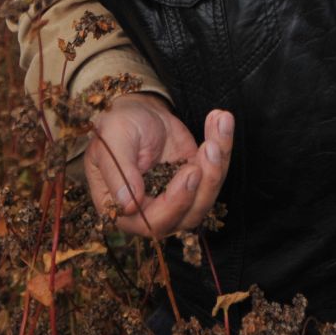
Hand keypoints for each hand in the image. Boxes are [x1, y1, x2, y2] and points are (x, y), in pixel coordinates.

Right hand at [82, 94, 233, 238]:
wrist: (135, 112)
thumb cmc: (115, 128)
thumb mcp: (112, 142)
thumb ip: (118, 172)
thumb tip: (128, 203)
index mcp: (124, 211)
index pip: (153, 222)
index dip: (176, 202)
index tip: (190, 171)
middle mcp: (153, 212)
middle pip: (189, 214)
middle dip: (207, 182)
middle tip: (210, 148)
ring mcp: (179, 197)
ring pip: (208, 194)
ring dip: (219, 161)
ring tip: (219, 123)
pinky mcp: (197, 179)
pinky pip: (217, 170)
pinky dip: (223, 144)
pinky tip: (220, 120)